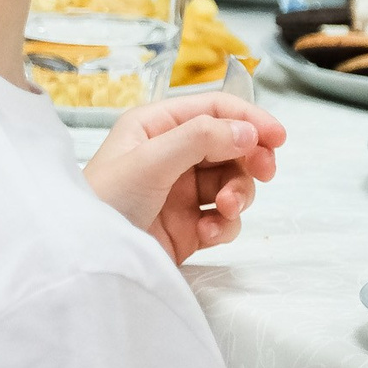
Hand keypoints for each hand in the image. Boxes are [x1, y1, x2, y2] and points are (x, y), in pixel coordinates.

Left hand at [83, 93, 282, 263]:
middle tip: (263, 173)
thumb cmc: (106, 200)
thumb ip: (199, 140)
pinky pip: (225, 218)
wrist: (90, 258)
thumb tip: (248, 131)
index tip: (278, 137)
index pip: (212, 109)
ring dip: (237, 195)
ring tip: (224, 209)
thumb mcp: (149, 161)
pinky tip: (207, 234)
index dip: (248, 119)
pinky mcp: (189, 226)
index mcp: (155, 127)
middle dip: (249, 159)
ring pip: (233, 183)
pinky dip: (224, 225)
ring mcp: (181, 191)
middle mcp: (170, 154)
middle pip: (231, 146)